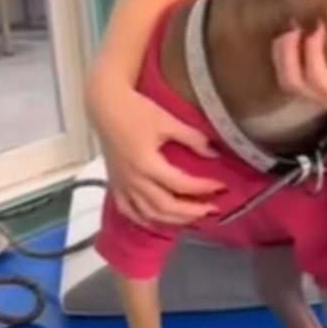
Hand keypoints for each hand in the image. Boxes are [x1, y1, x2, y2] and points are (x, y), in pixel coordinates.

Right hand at [90, 84, 224, 225]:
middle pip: (166, 207)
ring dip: (173, 220)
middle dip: (192, 211)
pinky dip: (145, 220)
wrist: (105, 106)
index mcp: (147, 164)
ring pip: (149, 214)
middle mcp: (134, 180)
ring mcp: (123, 185)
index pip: (181, 184)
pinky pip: (129, 211)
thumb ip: (192, 138)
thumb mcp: (168, 121)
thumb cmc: (136, 110)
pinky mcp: (115, 185)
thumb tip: (214, 153)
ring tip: (193, 218)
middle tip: (213, 209)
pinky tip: (159, 221)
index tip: (221, 186)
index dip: (203, 188)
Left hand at [271, 23, 326, 135]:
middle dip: (288, 49)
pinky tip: (296, 34)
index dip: (312, 49)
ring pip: (285, 77)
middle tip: (299, 21)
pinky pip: (288, 73)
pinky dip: (285, 53)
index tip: (320, 24)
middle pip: (291, 79)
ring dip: (283, 50)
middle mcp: (323, 98)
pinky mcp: (313, 90)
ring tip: (295, 24)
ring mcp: (315, 96)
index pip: (316, 76)